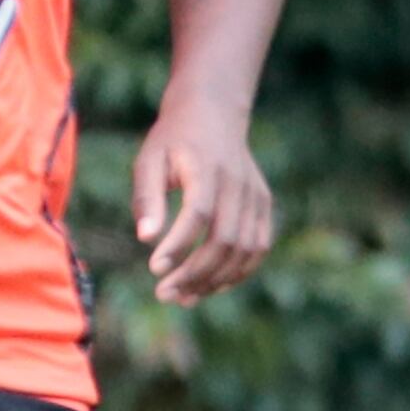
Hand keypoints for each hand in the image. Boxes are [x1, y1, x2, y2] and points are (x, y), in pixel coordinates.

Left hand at [132, 95, 273, 306]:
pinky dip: (238, 272)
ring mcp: (255, 194)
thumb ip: (147, 197)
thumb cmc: (173, 140)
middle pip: (224, 239)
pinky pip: (258, 247)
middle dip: (195, 273)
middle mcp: (237, 182)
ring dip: (215, 280)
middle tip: (164, 294)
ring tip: (184, 297)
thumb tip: (146, 238)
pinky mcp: (263, 204)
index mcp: (207, 168)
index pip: (198, 214)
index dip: (179, 245)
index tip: (154, 269)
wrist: (214, 112)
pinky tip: (210, 286)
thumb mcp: (149, 160)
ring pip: (244, 249)